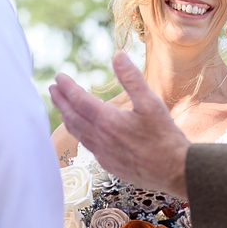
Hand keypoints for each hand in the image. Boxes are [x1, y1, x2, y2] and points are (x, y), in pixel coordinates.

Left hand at [49, 53, 191, 198]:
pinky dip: (79, 134)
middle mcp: (100, 138)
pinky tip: (83, 132)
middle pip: (72, 117)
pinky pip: (87, 146)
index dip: (67, 87)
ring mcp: (103, 154)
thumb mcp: (151, 103)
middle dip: (60, 101)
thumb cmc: (165, 136)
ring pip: (77, 133)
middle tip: (52, 89)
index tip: (58, 77)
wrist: (174, 171)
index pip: (79, 100)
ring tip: (62, 108)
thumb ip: (132, 79)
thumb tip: (117, 56)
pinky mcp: (109, 164)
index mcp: (108, 121)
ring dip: (67, 118)